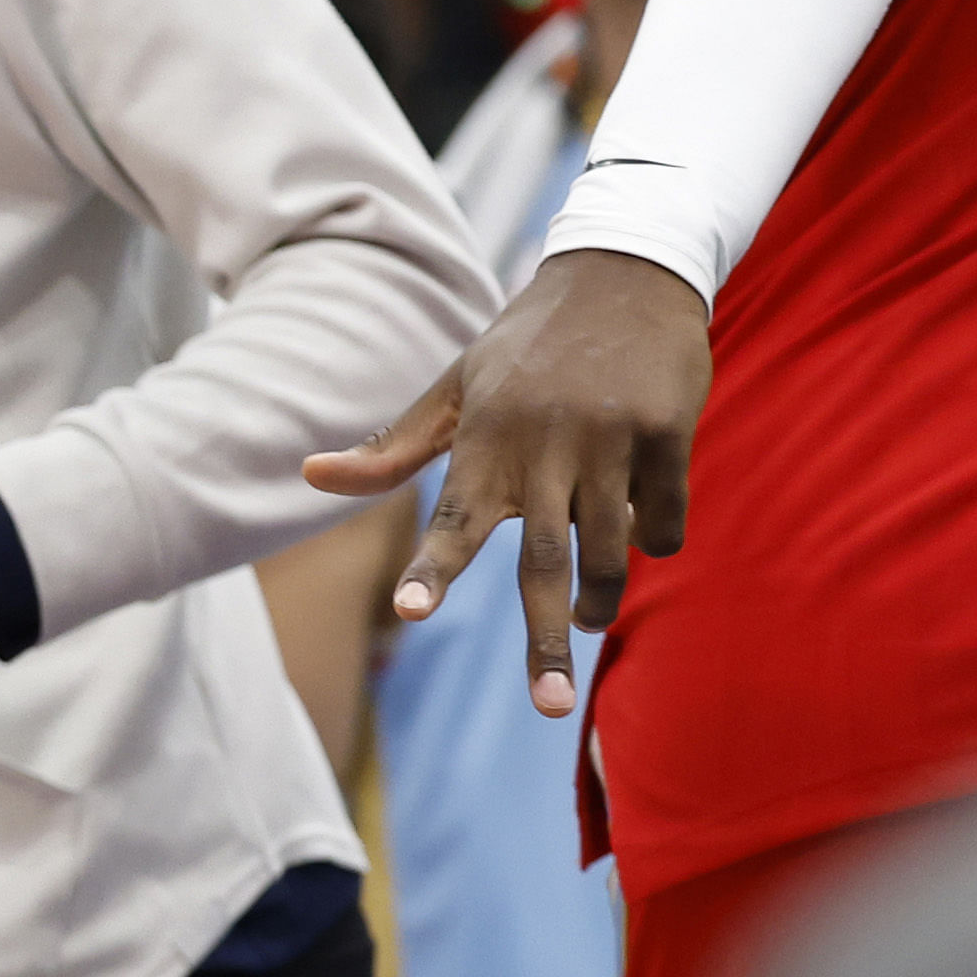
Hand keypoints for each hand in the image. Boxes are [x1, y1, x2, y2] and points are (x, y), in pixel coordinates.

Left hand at [300, 248, 709, 717]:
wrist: (622, 269)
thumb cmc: (526, 344)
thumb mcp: (455, 385)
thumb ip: (393, 448)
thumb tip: (308, 473)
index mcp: (485, 440)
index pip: (452, 517)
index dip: (433, 569)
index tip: (408, 613)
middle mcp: (544, 445)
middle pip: (543, 561)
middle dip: (546, 639)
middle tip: (546, 707)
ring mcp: (609, 440)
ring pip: (611, 551)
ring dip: (601, 598)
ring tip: (591, 620)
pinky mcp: (668, 434)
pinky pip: (665, 520)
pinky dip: (656, 537)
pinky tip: (643, 529)